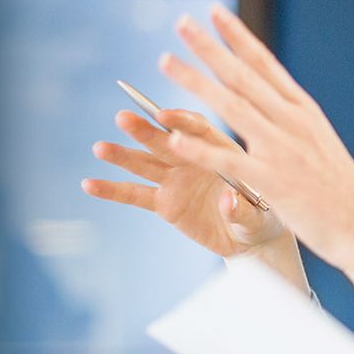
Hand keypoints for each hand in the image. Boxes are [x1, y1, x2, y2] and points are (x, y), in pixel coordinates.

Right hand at [82, 108, 288, 257]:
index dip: (181, 122)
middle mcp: (192, 158)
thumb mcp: (261, 215)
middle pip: (165, 139)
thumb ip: (244, 209)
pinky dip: (112, 190)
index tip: (163, 115)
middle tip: (123, 118)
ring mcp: (175, 179)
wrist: (251, 238)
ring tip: (100, 148)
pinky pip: (134, 195)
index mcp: (219, 149)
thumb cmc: (264, 216)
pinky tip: (89, 185)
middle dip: (145, 130)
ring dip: (122, 155)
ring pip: (145, 163)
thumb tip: (228, 201)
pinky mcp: (163, 203)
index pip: (198, 129)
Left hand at [155, 6, 353, 342]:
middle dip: (209, 46)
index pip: (264, 63)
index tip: (214, 13)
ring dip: (195, 81)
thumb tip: (276, 100)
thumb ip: (294, 121)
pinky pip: (227, 160)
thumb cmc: (342, 190)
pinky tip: (173, 135)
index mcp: (302, 110)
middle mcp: (291, 121)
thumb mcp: (320, 142)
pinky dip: (199, 147)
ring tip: (165, 62)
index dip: (237, 36)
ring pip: (230, 106)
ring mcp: (282, 149)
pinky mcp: (272, 181)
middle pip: (242, 75)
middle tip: (181, 22)